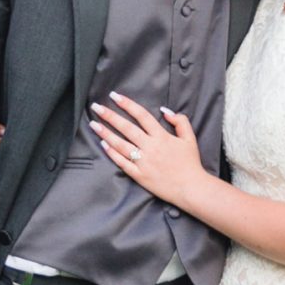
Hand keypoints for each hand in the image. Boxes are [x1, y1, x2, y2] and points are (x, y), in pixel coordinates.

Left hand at [90, 94, 205, 203]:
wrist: (191, 188)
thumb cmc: (191, 163)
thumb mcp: (190, 138)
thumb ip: (180, 121)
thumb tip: (164, 110)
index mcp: (162, 136)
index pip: (141, 115)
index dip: (127, 104)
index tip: (115, 96)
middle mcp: (150, 147)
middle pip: (126, 128)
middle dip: (110, 116)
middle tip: (96, 107)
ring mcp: (143, 162)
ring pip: (120, 144)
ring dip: (105, 133)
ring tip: (93, 124)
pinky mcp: (139, 175)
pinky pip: (122, 163)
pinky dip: (112, 153)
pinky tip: (103, 144)